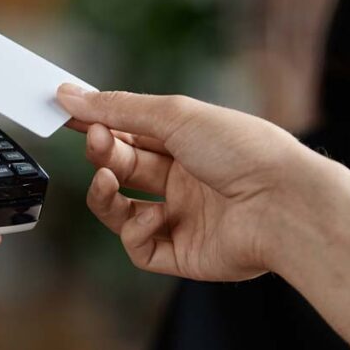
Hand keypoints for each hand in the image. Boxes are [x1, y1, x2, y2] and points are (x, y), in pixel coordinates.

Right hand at [58, 84, 349, 349]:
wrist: (284, 204)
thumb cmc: (242, 151)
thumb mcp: (174, 115)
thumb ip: (118, 108)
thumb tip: (70, 95)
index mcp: (188, 143)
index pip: (129, 132)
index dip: (97, 124)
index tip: (65, 113)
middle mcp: (184, 180)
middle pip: (122, 169)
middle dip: (102, 155)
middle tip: (95, 141)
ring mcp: (182, 218)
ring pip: (120, 212)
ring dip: (103, 195)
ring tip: (106, 181)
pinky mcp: (181, 254)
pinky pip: (139, 247)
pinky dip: (136, 231)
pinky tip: (156, 216)